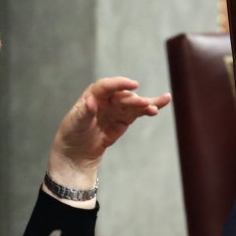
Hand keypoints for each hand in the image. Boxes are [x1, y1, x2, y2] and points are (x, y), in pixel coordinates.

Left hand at [46, 77, 169, 202]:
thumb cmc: (72, 133)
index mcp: (92, 95)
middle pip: (123, 96)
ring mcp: (116, 108)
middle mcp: (107, 99)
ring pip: (134, 103)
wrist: (77, 151)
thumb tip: (91, 102)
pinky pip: (138, 112)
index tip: (133, 85)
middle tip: (146, 104)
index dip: (120, 84)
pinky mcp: (124, 119)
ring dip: (148, 103)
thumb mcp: (75, 123)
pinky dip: (148, 109)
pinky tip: (160, 105)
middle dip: (135, 100)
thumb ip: (84, 113)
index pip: (106, 86)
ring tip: (163, 101)